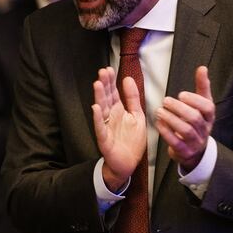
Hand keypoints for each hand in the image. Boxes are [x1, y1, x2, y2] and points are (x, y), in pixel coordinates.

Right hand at [91, 67, 146, 190]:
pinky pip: (100, 127)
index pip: (114, 93)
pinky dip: (97, 118)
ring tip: (98, 84)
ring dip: (99, 97)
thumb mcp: (137, 116)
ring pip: (102, 110)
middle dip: (104, 85)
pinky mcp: (104, 139)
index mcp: (119, 111)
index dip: (111, 81)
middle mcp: (110, 117)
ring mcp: (106, 127)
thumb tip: (128, 79)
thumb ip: (133, 98)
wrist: (128, 163)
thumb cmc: (131, 141)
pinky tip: (95, 108)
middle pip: (106, 98)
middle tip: (102, 72)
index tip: (109, 69)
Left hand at [155, 66, 214, 171]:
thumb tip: (202, 68)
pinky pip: (176, 142)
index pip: (208, 108)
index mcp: (209, 117)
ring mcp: (195, 142)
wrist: (195, 151)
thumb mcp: (201, 106)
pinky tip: (158, 123)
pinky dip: (166, 132)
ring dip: (171, 119)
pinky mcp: (184, 151)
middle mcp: (204, 130)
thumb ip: (202, 87)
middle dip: (179, 108)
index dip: (195, 100)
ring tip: (159, 110)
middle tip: (165, 100)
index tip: (181, 94)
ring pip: (185, 130)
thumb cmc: (197, 123)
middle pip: (195, 118)